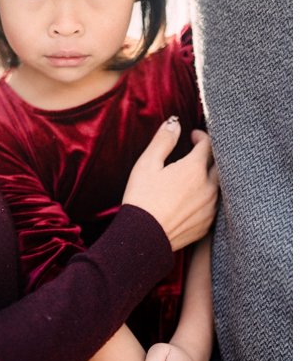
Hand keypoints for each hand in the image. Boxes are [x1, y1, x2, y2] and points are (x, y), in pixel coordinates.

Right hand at [122, 116, 218, 250]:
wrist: (142, 237)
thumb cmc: (141, 198)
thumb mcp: (146, 165)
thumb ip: (163, 141)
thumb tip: (174, 123)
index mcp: (194, 168)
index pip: (208, 145)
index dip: (201, 136)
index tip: (192, 136)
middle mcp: (208, 186)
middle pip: (218, 164)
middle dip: (210, 156)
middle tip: (197, 154)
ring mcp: (210, 207)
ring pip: (218, 186)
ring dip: (209, 177)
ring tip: (195, 177)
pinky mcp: (207, 223)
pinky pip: (213, 205)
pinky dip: (206, 197)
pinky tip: (192, 199)